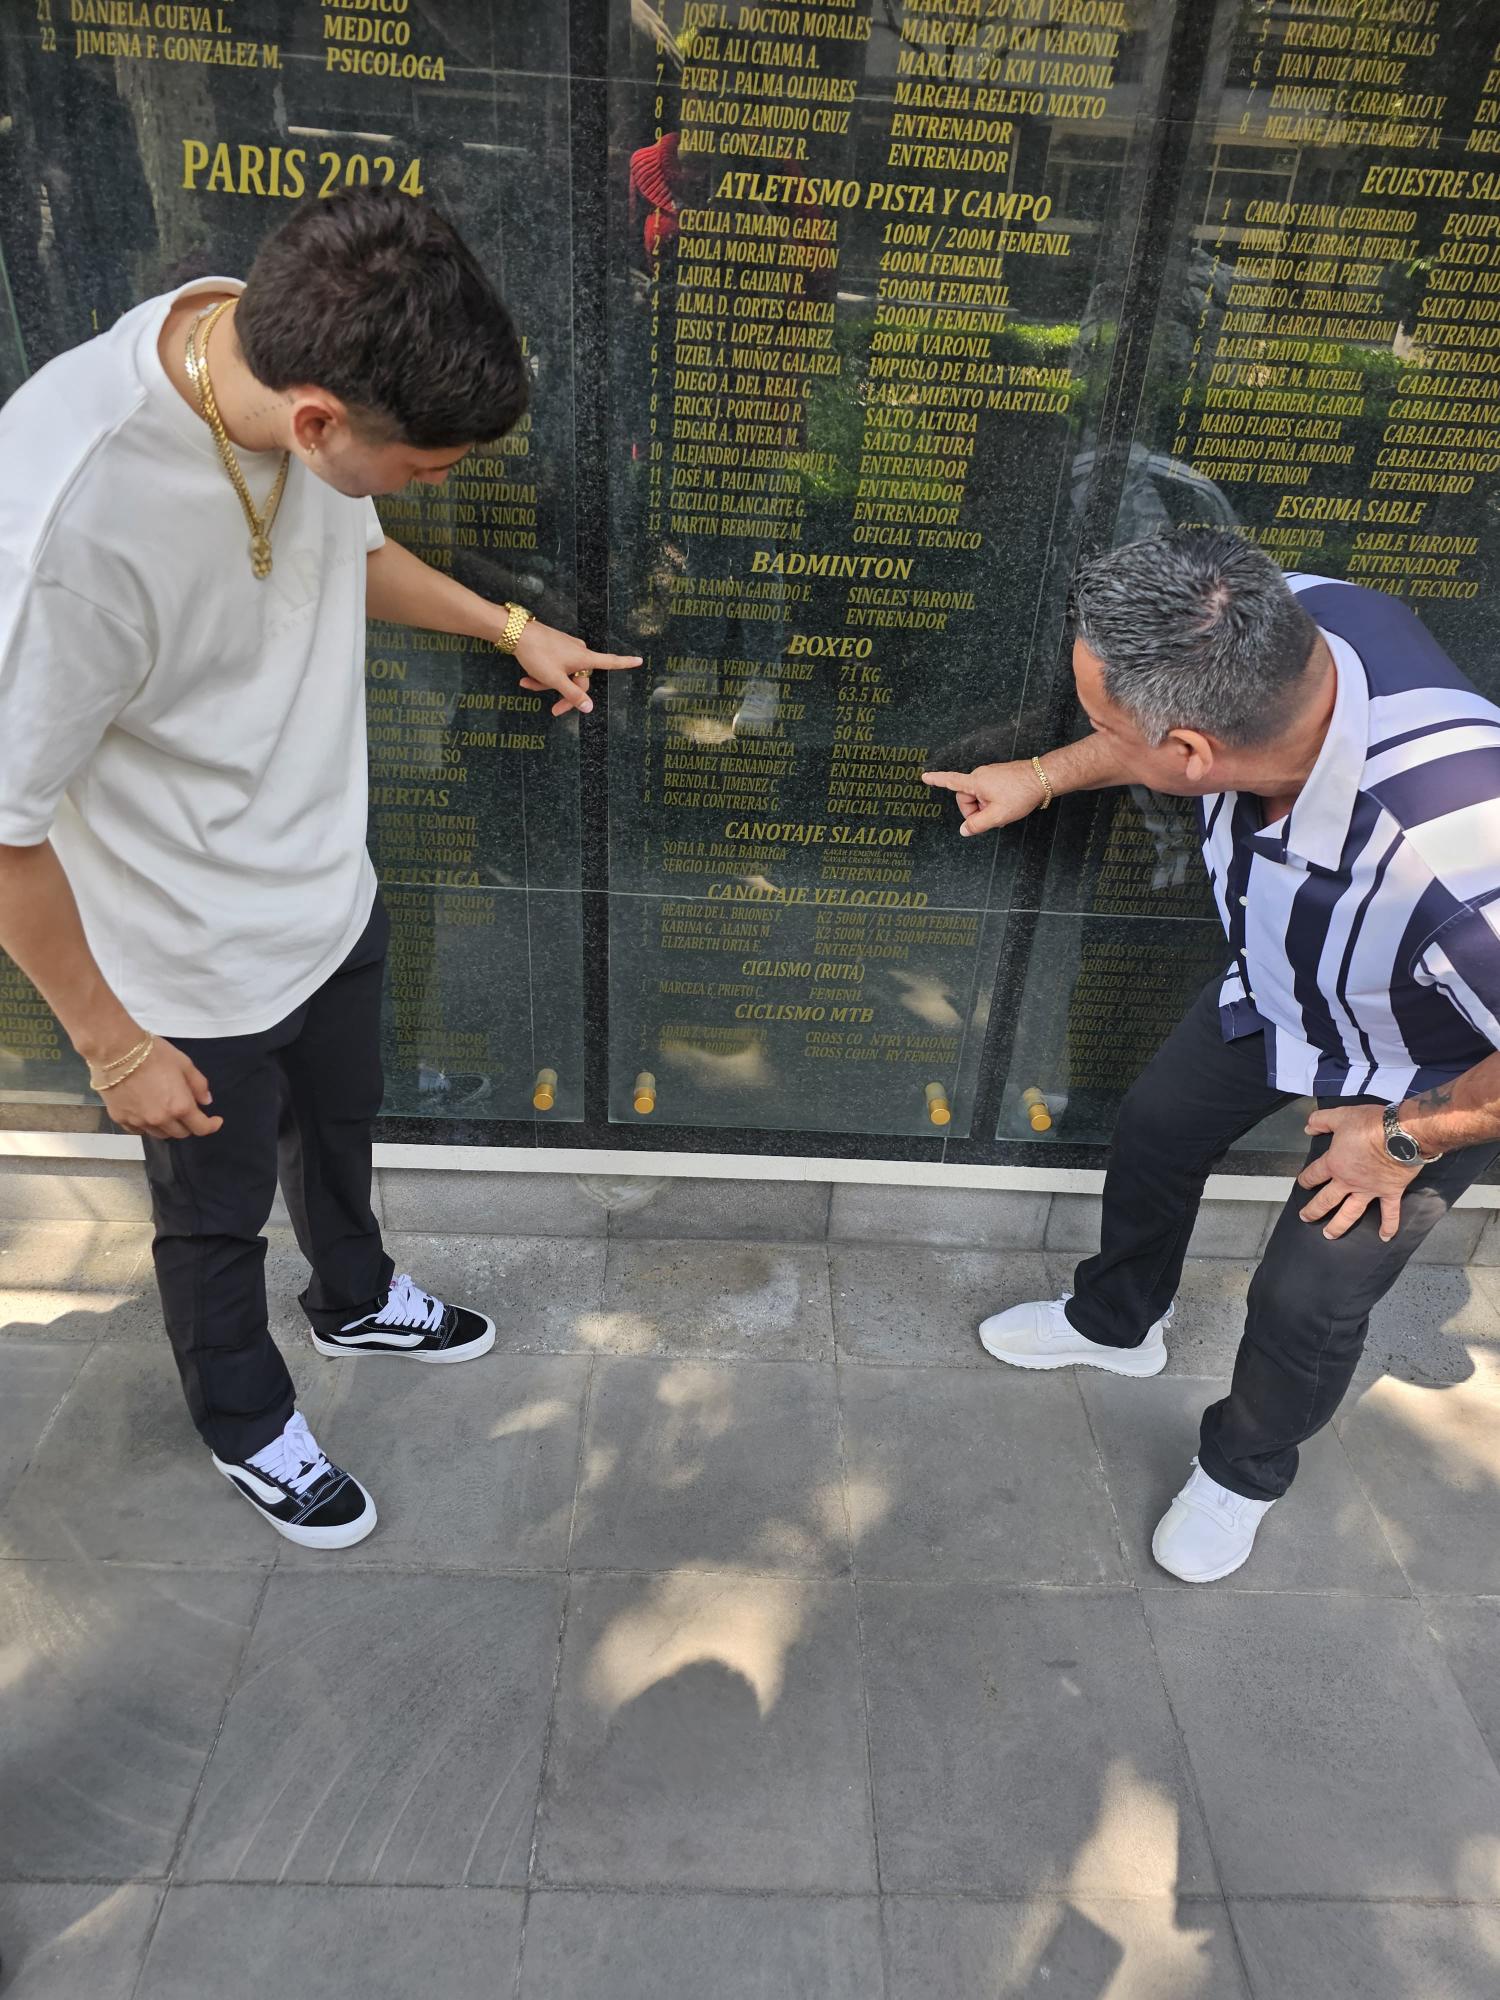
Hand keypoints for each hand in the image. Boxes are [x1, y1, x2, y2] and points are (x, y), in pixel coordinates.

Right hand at [101, 1038, 222, 1140]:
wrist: (116, 1051)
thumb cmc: (154, 1054)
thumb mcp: (185, 1064)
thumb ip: (199, 1085)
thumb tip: (206, 1102)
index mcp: (180, 1107)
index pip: (201, 1128)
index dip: (211, 1126)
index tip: (215, 1121)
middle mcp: (160, 1119)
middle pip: (180, 1133)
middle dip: (188, 1125)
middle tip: (187, 1111)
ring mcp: (139, 1121)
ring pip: (159, 1134)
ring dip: (168, 1127)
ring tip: (166, 1112)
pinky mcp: (120, 1118)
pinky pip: (138, 1130)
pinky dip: (146, 1125)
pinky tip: (146, 1113)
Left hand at [511, 618, 642, 715]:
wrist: (516, 633)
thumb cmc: (538, 654)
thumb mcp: (555, 679)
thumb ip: (572, 694)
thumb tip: (590, 708)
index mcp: (584, 658)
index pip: (610, 662)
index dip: (625, 663)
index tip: (639, 660)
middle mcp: (579, 652)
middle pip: (579, 680)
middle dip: (564, 693)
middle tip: (553, 710)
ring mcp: (567, 648)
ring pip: (563, 674)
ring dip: (547, 684)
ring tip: (527, 684)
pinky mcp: (555, 646)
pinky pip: (554, 666)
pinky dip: (542, 674)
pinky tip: (526, 677)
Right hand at [921, 760, 1048, 835]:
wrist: (1043, 778)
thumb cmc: (1021, 794)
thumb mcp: (997, 816)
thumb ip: (977, 825)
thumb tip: (964, 830)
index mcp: (975, 782)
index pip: (950, 781)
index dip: (936, 781)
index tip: (924, 777)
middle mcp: (980, 774)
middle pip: (967, 798)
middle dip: (976, 811)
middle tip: (992, 818)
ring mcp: (991, 774)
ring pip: (980, 796)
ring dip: (987, 807)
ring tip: (1004, 811)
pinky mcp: (1000, 775)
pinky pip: (989, 791)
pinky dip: (994, 801)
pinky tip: (1008, 805)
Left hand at [1297, 1104, 1418, 1241]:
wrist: (1401, 1134)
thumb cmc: (1370, 1124)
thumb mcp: (1340, 1116)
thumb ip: (1321, 1120)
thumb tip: (1308, 1127)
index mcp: (1335, 1164)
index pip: (1314, 1174)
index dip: (1306, 1179)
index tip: (1302, 1184)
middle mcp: (1349, 1182)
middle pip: (1326, 1200)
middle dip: (1314, 1210)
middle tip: (1305, 1218)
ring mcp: (1369, 1190)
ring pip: (1350, 1213)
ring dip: (1338, 1226)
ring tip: (1329, 1235)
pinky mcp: (1390, 1193)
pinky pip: (1389, 1213)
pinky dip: (1388, 1226)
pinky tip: (1384, 1238)